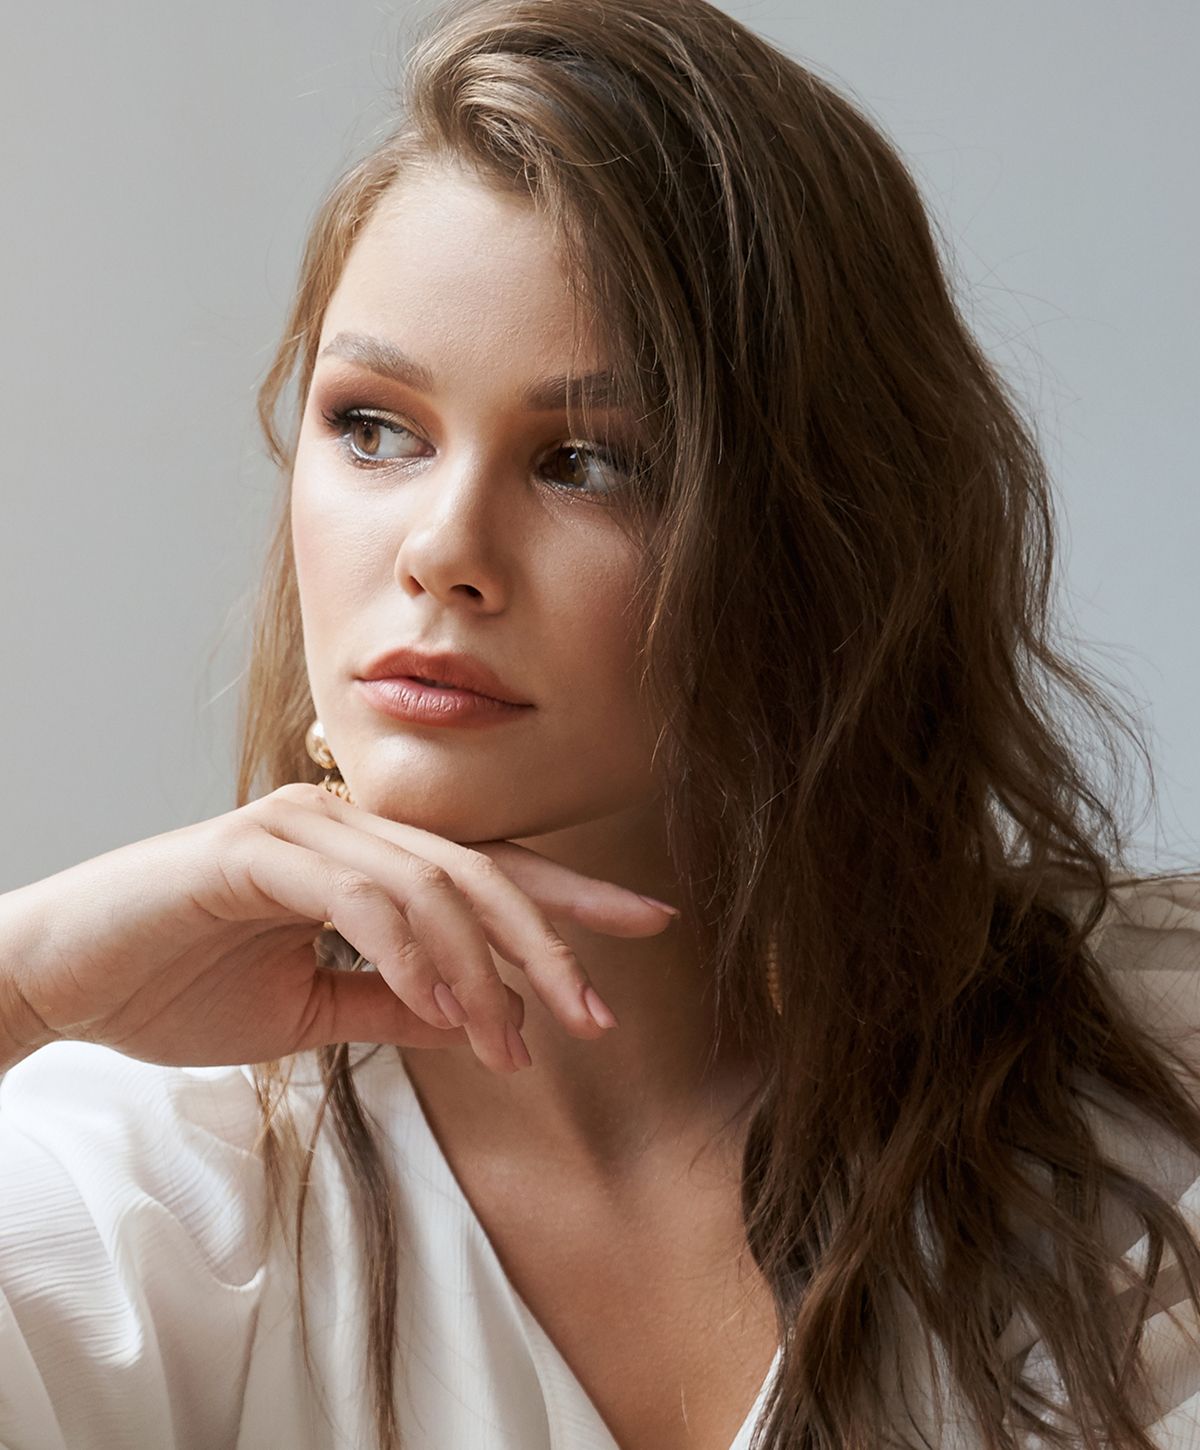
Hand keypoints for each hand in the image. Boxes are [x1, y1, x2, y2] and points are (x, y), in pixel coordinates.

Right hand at [0, 782, 677, 1073]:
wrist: (61, 980)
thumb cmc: (172, 988)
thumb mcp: (306, 1012)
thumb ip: (389, 1004)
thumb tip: (472, 1018)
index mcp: (360, 854)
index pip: (484, 871)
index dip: (567, 896)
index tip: (646, 922)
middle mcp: (342, 824)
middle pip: (479, 871)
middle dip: (550, 940)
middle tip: (600, 1010)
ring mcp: (300, 827)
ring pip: (432, 885)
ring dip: (482, 971)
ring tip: (514, 1045)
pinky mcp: (254, 848)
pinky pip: (363, 898)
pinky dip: (414, 954)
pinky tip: (444, 1009)